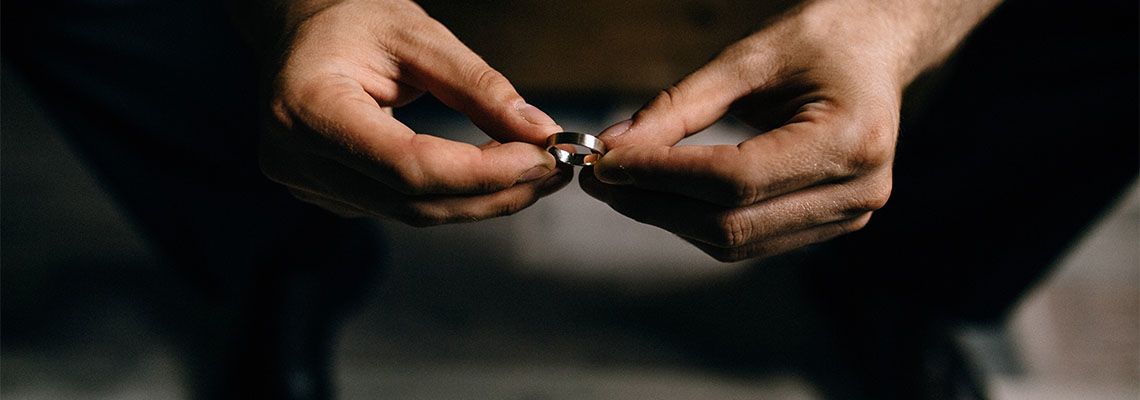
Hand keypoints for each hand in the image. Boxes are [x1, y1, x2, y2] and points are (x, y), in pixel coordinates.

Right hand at [258, 0, 569, 225]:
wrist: (298, 34)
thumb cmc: (352, 21)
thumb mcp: (417, 33)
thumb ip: (478, 86)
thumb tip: (539, 132)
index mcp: (307, 108)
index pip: (408, 164)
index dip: (482, 172)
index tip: (542, 158)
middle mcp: (298, 158)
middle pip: (414, 199)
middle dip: (494, 192)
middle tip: (555, 170)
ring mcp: (308, 185)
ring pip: (413, 212)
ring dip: (483, 200)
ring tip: (537, 173)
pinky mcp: (329, 196)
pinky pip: (402, 207)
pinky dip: (455, 196)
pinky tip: (493, 177)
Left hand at [581, 0, 999, 260]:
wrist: (876, 49)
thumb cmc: (819, 40)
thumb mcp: (749, 57)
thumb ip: (680, 105)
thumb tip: (614, 145)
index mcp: (849, 139)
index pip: (735, 180)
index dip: (662, 175)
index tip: (607, 162)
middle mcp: (857, 191)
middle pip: (731, 223)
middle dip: (654, 203)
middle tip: (598, 178)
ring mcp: (847, 216)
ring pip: (734, 242)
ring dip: (667, 218)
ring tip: (619, 185)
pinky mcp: (827, 225)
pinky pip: (747, 240)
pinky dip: (695, 221)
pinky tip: (659, 194)